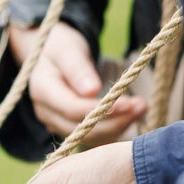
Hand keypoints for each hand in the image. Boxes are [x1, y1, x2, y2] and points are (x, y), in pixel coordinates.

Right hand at [4, 20, 144, 140]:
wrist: (50, 55)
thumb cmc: (60, 47)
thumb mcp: (68, 49)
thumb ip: (78, 69)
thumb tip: (92, 90)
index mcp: (42, 91)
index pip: (72, 109)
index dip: (100, 110)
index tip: (127, 103)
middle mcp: (47, 113)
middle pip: (81, 129)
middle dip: (114, 122)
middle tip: (141, 106)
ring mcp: (56, 123)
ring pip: (89, 137)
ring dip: (118, 127)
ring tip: (141, 109)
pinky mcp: (69, 128)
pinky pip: (92, 136)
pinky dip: (114, 129)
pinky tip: (133, 116)